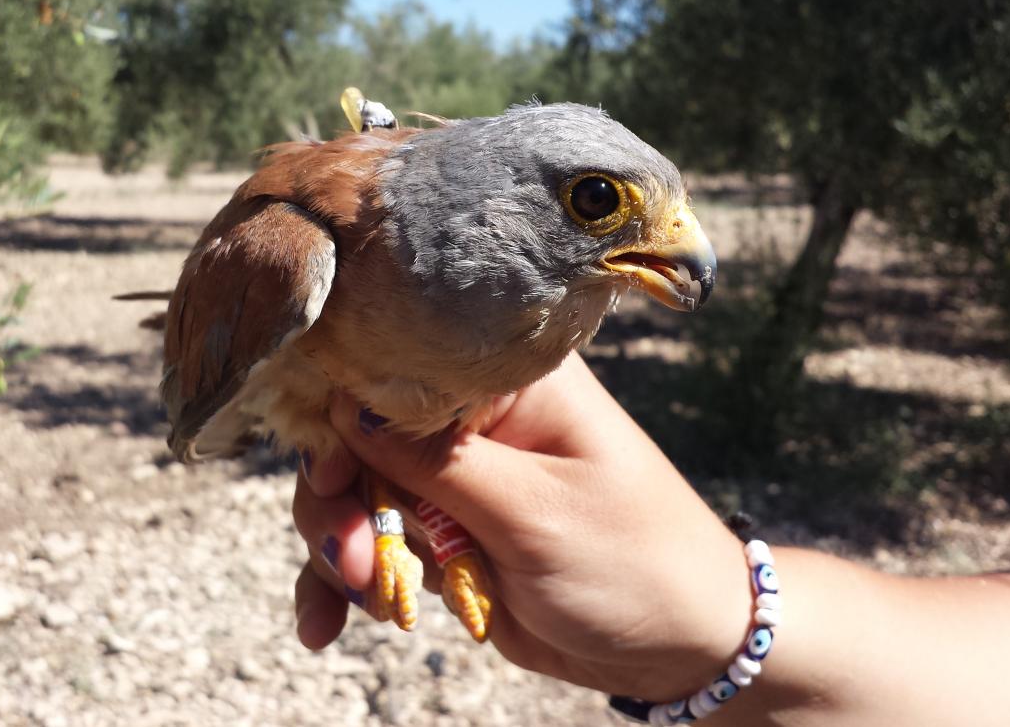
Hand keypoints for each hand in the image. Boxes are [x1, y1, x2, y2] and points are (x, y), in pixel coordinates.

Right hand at [291, 352, 749, 699]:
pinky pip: (373, 545)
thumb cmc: (634, 561)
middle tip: (352, 558)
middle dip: (338, 500)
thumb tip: (342, 404)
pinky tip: (327, 625)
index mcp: (508, 381)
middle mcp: (474, 418)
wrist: (682, 646)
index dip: (342, 409)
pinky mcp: (445, 534)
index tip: (328, 470)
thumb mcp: (536, 513)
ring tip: (358, 598)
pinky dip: (345, 583)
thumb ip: (436, 462)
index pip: (397, 363)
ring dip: (339, 547)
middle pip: (358, 433)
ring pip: (354, 493)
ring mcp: (455, 479)